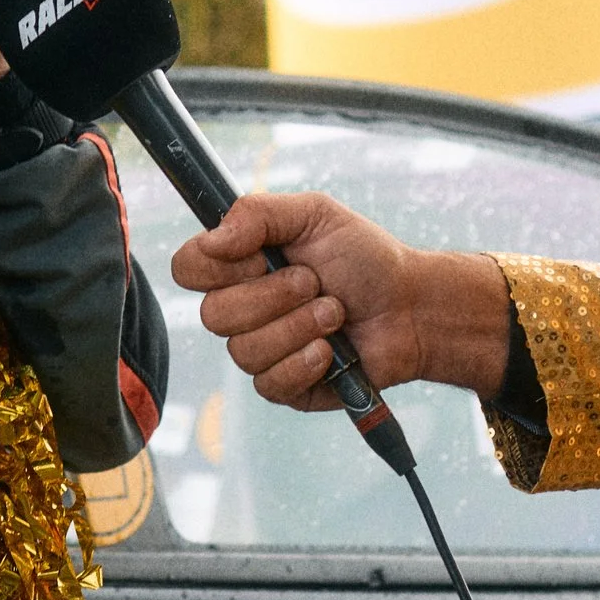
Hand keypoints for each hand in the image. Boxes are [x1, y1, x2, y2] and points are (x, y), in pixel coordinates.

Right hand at [170, 192, 510, 409]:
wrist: (412, 307)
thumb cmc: (366, 258)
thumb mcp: (316, 215)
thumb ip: (257, 213)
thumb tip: (212, 238)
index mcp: (241, 264)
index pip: (187, 268)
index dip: (216, 266)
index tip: (259, 256)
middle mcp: (243, 308)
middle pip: (214, 315)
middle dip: (275, 295)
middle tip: (315, 282)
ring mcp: (261, 349)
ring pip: (244, 351)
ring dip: (300, 327)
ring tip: (335, 313)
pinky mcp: (284, 386)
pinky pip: (270, 383)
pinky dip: (307, 361)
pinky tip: (332, 350)